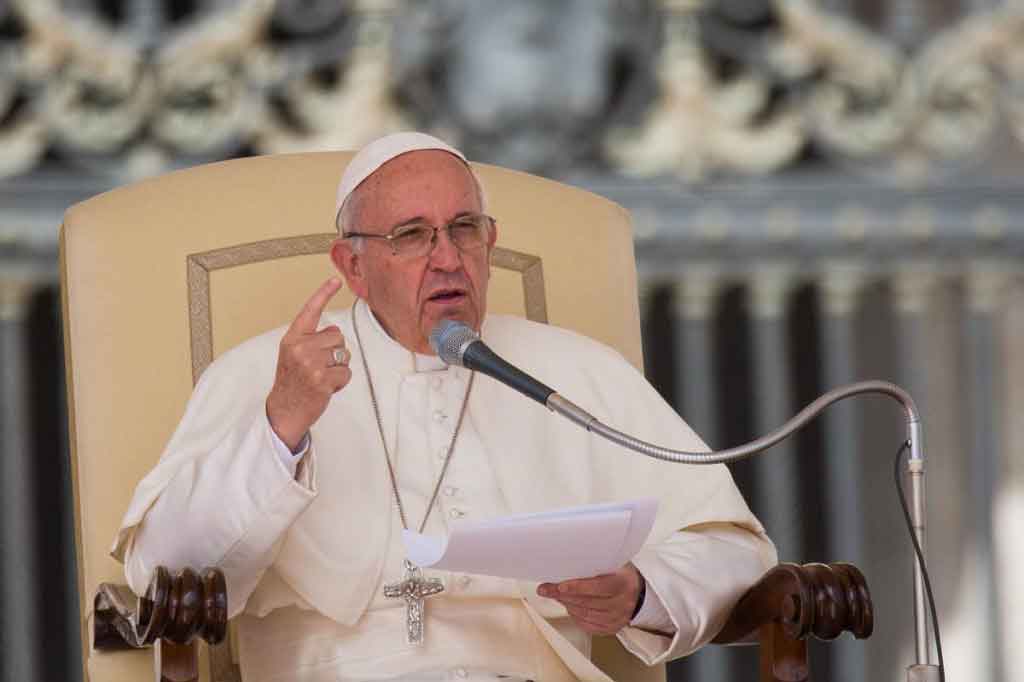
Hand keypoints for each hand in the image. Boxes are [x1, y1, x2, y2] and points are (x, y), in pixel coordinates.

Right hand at [266, 278, 348, 449]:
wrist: (284, 410)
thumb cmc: (292, 382)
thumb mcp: (292, 354)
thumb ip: (310, 340)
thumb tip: (335, 333)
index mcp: (292, 338)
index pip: (310, 311)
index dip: (323, 294)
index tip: (335, 280)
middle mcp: (300, 347)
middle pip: (338, 336)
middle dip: (335, 351)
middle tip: (319, 367)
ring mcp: (311, 363)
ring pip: (344, 354)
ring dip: (338, 367)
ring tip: (321, 377)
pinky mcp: (322, 379)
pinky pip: (346, 372)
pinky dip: (341, 382)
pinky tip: (326, 388)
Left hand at [536, 563, 643, 634]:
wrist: (639, 593)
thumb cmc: (621, 575)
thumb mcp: (614, 565)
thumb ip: (595, 566)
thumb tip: (566, 563)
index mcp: (623, 584)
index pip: (598, 587)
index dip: (578, 587)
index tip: (560, 586)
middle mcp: (621, 603)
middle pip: (587, 602)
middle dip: (563, 595)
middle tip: (546, 589)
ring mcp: (617, 619)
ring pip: (585, 614)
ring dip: (567, 604)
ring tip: (555, 595)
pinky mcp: (611, 629)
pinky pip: (588, 625)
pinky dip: (575, 616)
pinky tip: (569, 607)